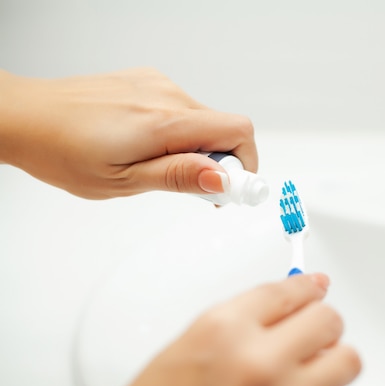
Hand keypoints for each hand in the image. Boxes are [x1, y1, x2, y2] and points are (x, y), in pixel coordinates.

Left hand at [0, 68, 255, 198]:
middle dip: (220, 163)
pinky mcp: (148, 81)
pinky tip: (148, 145)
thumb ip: (178, 176)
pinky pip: (183, 110)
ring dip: (198, 148)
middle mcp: (167, 95)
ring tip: (159, 167)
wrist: (26, 117)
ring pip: (203, 121)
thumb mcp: (123, 181)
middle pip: (225, 128)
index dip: (245, 165)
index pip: (238, 132)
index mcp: (164, 122)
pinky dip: (181, 132)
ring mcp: (157, 84)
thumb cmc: (64, 152)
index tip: (230, 191)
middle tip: (191, 189)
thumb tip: (222, 178)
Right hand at [103, 273, 362, 385]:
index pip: (290, 291)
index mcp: (223, 332)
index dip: (305, 288)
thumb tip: (303, 291)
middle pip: (328, 320)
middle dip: (319, 326)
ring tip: (306, 378)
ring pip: (348, 361)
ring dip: (331, 367)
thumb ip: (248, 316)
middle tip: (305, 339)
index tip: (314, 290)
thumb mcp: (190, 346)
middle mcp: (257, 366)